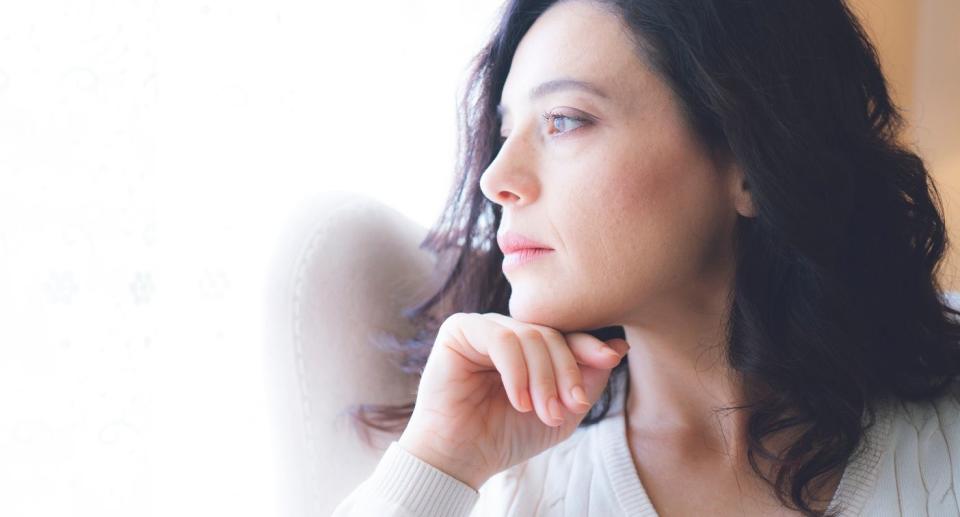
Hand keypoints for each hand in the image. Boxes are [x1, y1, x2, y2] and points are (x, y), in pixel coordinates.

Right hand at [397, 312, 628, 489]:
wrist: (463, 458)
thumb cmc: (507, 436)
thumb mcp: (561, 412)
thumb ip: (587, 380)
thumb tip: (620, 346)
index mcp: (528, 346)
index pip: (564, 334)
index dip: (588, 346)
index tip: (611, 359)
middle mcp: (506, 331)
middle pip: (551, 334)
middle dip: (565, 373)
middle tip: (569, 408)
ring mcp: (483, 328)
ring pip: (530, 336)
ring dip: (543, 378)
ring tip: (542, 411)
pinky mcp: (458, 331)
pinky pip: (501, 339)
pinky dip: (516, 372)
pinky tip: (518, 401)